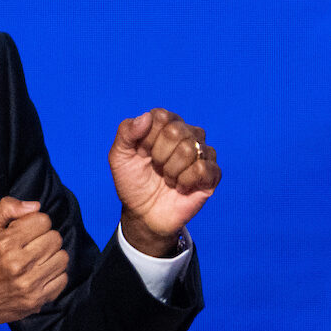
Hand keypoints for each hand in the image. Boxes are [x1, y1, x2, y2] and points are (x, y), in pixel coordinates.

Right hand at [0, 197, 68, 330]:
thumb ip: (6, 208)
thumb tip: (36, 206)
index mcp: (4, 244)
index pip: (43, 220)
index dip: (34, 223)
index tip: (24, 232)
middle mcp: (18, 264)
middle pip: (55, 238)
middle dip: (44, 238)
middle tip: (30, 246)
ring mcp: (29, 285)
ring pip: (62, 257)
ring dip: (51, 256)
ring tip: (36, 260)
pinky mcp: (37, 300)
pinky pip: (63, 279)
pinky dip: (54, 275)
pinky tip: (39, 275)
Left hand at [109, 108, 220, 255]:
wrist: (143, 214)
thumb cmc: (132, 182)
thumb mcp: (119, 156)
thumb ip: (126, 132)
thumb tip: (146, 117)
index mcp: (166, 125)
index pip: (161, 116)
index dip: (147, 138)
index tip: (141, 153)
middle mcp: (187, 134)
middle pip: (176, 131)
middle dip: (159, 156)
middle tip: (155, 168)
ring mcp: (202, 153)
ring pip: (190, 149)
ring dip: (171, 171)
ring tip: (167, 179)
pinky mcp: (212, 174)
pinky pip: (202, 169)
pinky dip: (184, 181)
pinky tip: (180, 188)